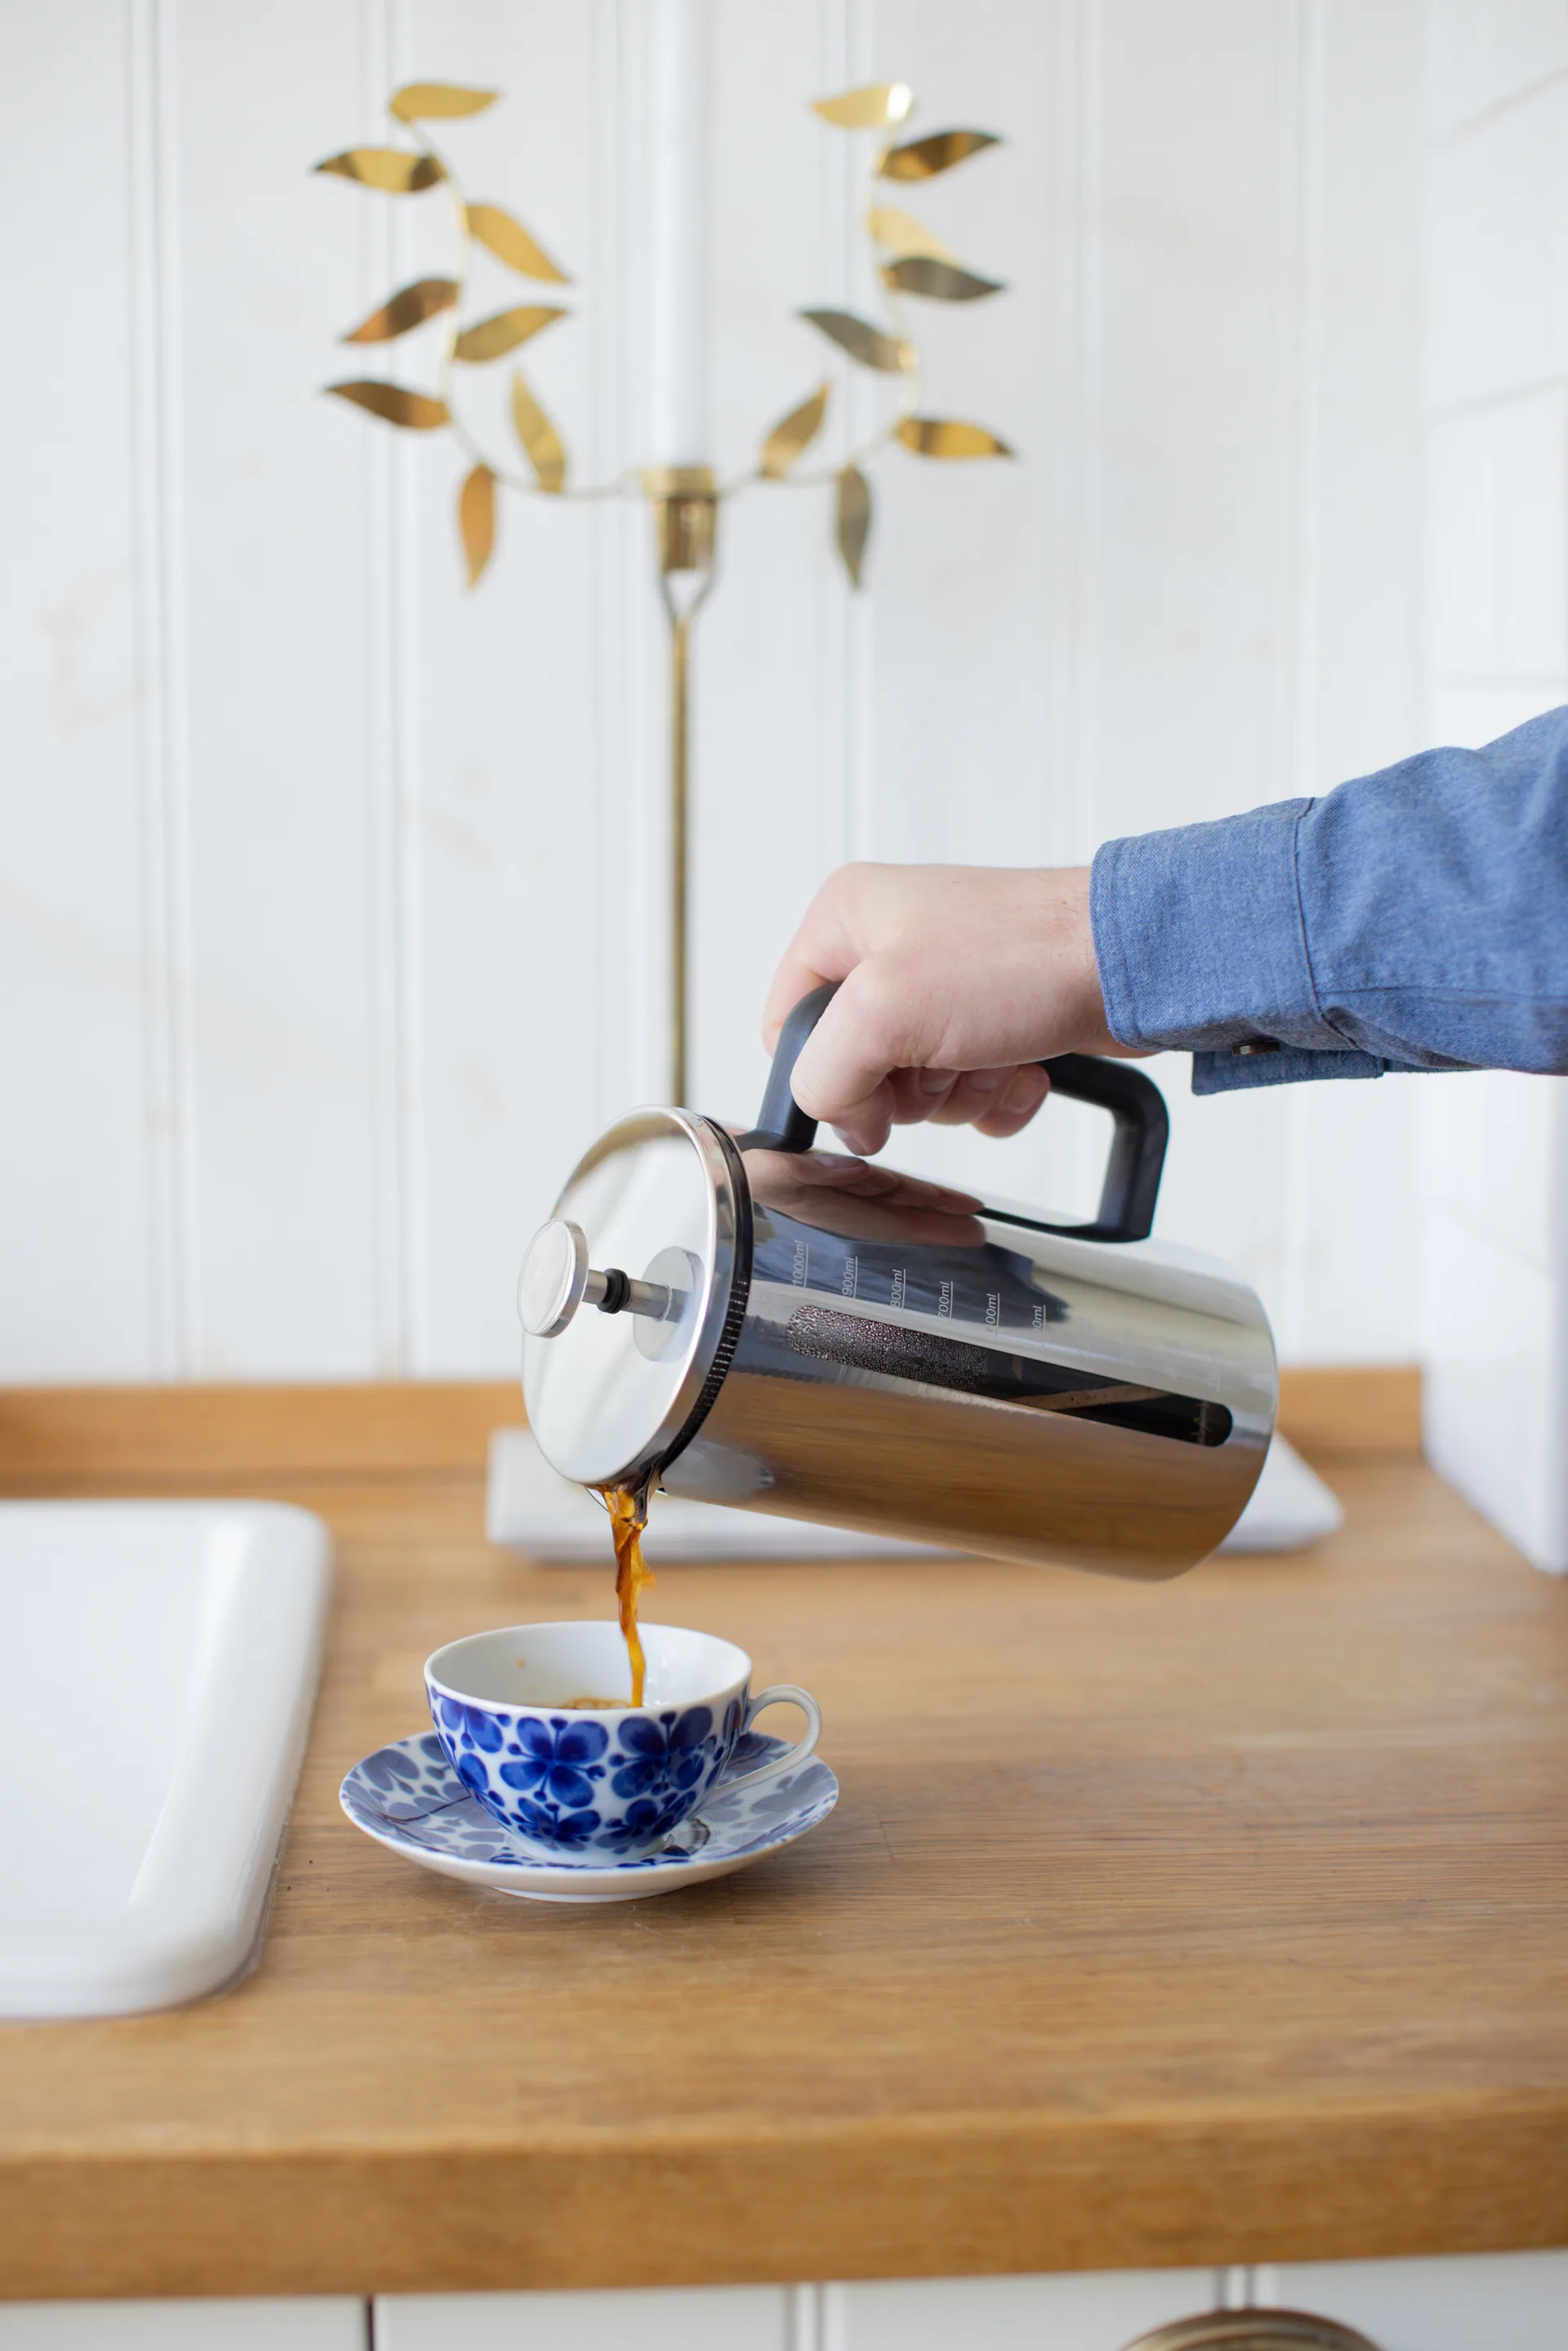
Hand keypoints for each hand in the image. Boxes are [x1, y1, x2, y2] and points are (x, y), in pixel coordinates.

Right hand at [762, 863, 1121, 1156]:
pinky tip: (1023, 1070)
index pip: (789, 1024)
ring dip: (957, 1095)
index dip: (822, 1074)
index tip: (866, 1087)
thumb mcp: (884, 1012)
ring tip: (990, 1058)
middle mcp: (892, 946)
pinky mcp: (995, 1019)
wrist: (1131, 964)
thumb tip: (843, 1121)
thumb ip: (825, 1074)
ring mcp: (948, 985)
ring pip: (917, 1088)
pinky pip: (969, 1091)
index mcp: (846, 919)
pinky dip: (996, 1097)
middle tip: (940, 1062)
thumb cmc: (1021, 956)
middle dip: (904, 1088)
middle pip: (856, 1065)